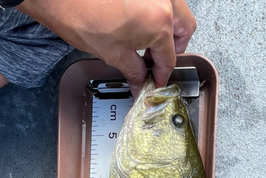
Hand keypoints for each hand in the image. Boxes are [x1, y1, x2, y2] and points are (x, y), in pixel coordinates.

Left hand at [17, 0, 195, 93]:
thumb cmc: (82, 18)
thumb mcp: (114, 55)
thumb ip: (134, 71)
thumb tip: (141, 82)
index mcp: (160, 22)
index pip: (169, 57)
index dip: (162, 75)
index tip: (156, 82)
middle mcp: (163, 1)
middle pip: (183, 29)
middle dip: (174, 48)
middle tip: (157, 63)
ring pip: (176, 11)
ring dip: (169, 30)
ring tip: (149, 46)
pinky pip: (160, 1)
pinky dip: (157, 15)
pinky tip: (141, 28)